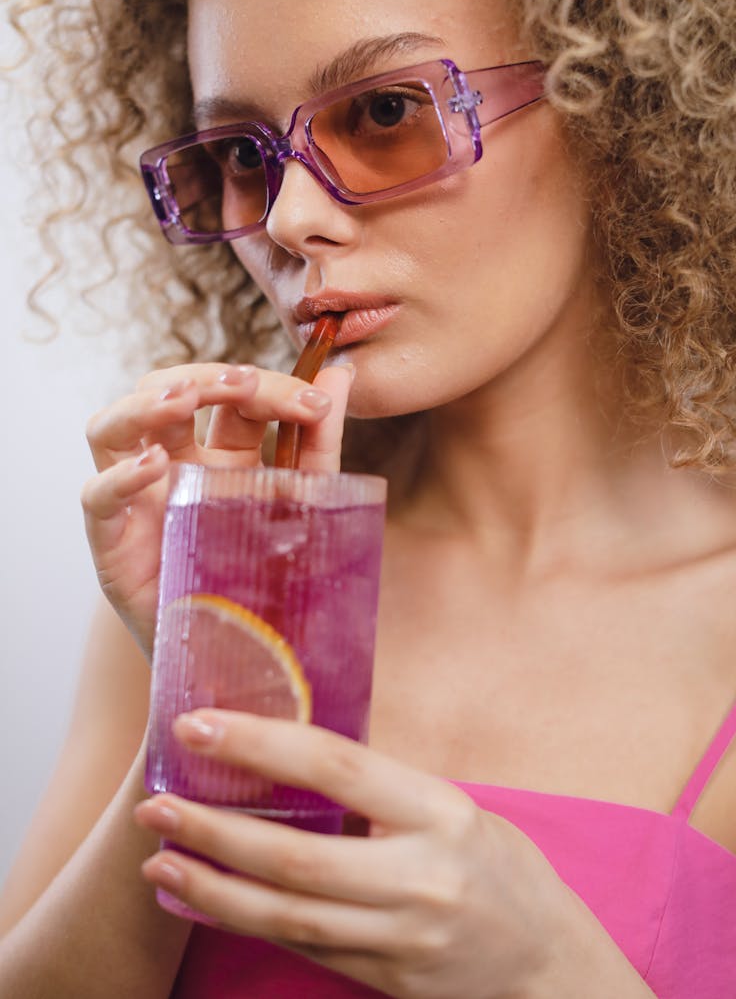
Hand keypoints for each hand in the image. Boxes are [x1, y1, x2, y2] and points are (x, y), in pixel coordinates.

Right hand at [81, 363, 352, 655]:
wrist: (249, 663)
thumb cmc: (273, 579)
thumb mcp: (306, 503)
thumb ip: (319, 439)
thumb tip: (341, 371)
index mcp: (218, 453)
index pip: (228, 395)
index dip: (267, 385)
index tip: (314, 403)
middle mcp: (170, 468)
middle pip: (163, 392)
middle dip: (204, 377)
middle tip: (244, 383)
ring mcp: (137, 501)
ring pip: (109, 428)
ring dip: (144, 402)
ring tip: (182, 397)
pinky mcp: (114, 546)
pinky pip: (96, 498)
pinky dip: (119, 476)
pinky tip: (155, 466)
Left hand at [135, 711, 569, 998]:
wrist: (550, 968)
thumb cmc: (502, 870)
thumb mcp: (455, 810)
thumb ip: (384, 792)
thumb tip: (295, 757)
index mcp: (440, 813)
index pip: (336, 767)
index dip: (261, 743)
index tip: (200, 725)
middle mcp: (420, 878)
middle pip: (296, 856)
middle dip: (214, 828)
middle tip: (156, 803)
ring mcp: (401, 939)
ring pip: (287, 915)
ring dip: (213, 888)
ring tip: (159, 857)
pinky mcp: (385, 980)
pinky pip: (304, 948)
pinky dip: (247, 923)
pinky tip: (207, 900)